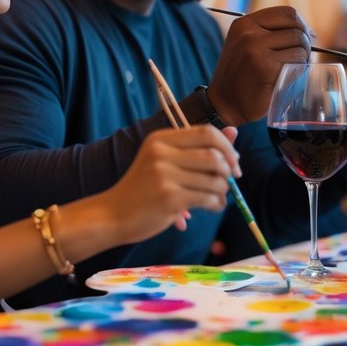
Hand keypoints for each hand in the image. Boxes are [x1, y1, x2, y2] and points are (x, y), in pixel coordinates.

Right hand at [104, 126, 239, 243]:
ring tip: (219, 197)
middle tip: (230, 180)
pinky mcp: (169, 198)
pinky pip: (207, 198)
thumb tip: (234, 131)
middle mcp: (161, 153)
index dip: (226, 146)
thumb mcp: (165, 160)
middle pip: (213, 154)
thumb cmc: (143, 188)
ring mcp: (164, 175)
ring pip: (213, 179)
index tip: (234, 161)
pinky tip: (213, 206)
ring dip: (223, 190)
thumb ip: (198, 147)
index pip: (206, 132)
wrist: (113, 214)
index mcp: (161, 139)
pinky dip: (216, 203)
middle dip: (229, 169)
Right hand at [207, 5, 312, 124]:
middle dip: (305, 43)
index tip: (305, 37)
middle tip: (302, 56)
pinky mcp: (265, 66)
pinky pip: (297, 61)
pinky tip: (288, 76)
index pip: (286, 13)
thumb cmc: (241, 76)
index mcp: (244, 23)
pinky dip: (299, 69)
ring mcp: (255, 48)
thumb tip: (307, 31)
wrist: (225, 103)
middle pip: (296, 28)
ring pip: (299, 44)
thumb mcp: (246, 45)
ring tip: (292, 68)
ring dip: (303, 58)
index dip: (301, 25)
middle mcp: (248, 32)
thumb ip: (268, 33)